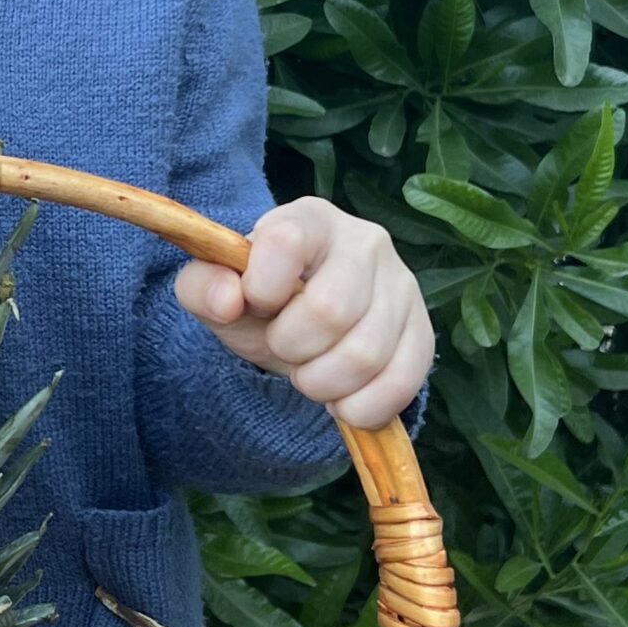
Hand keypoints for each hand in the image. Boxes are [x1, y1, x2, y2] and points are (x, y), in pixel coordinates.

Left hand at [173, 197, 431, 430]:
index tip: (257, 305)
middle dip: (292, 347)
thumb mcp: (218, 292)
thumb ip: (203, 287)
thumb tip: (228, 299)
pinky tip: (343, 398)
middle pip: (330, 309)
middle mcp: (365, 241)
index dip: (262, 288)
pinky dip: (361, 406)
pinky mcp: (423, 332)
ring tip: (310, 374)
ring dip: (324, 383)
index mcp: (309, 220)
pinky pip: (400, 383)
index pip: (286, 242)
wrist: (303, 330)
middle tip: (285, 348)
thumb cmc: (261, 302)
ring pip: (366, 354)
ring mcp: (403, 285)